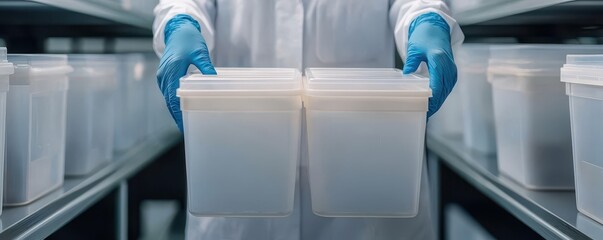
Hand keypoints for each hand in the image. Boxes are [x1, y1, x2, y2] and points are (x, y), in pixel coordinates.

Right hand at [157, 14, 215, 131]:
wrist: (177, 29)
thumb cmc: (189, 39)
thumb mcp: (200, 53)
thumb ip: (206, 68)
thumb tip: (214, 82)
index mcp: (172, 70)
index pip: (173, 98)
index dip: (178, 114)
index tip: (185, 126)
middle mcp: (164, 75)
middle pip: (169, 101)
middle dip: (176, 116)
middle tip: (186, 129)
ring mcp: (162, 75)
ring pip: (167, 97)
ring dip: (175, 110)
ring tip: (184, 122)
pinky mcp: (164, 75)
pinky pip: (167, 91)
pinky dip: (173, 101)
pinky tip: (182, 108)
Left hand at [403, 12, 456, 117]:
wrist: (436, 27)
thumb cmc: (424, 36)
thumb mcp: (414, 49)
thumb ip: (411, 63)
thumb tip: (406, 75)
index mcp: (438, 60)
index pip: (437, 84)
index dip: (432, 98)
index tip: (426, 107)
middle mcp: (448, 65)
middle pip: (443, 90)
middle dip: (436, 103)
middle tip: (426, 115)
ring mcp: (451, 68)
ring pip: (447, 89)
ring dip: (440, 101)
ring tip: (430, 111)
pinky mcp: (452, 70)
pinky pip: (448, 85)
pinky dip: (442, 94)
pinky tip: (436, 102)